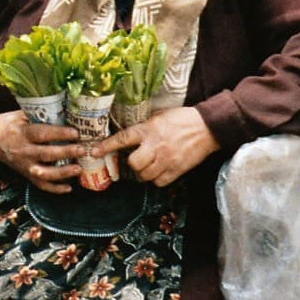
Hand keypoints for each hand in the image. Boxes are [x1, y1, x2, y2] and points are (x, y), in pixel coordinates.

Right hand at [0, 110, 85, 193]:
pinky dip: (55, 189)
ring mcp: (24, 165)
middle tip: (82, 149)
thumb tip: (63, 111)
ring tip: (78, 168)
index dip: (59, 134)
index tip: (75, 132)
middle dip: (66, 152)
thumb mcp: (21, 115)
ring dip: (63, 173)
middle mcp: (23, 151)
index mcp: (22, 133)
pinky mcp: (26, 175)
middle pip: (46, 154)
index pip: (42, 134)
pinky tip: (69, 187)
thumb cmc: (11, 124)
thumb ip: (38, 115)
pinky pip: (41, 185)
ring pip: (45, 173)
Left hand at [90, 107, 219, 186]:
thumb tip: (128, 134)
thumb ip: (143, 127)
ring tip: (148, 165)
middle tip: (135, 159)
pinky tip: (159, 170)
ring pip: (145, 176)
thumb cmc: (180, 119)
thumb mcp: (157, 117)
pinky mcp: (177, 170)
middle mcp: (155, 146)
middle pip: (134, 164)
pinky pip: (159, 182)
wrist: (206, 127)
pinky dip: (156, 179)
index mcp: (148, 130)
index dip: (106, 146)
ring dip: (143, 172)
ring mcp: (167, 160)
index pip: (122, 139)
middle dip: (131, 164)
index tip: (93, 151)